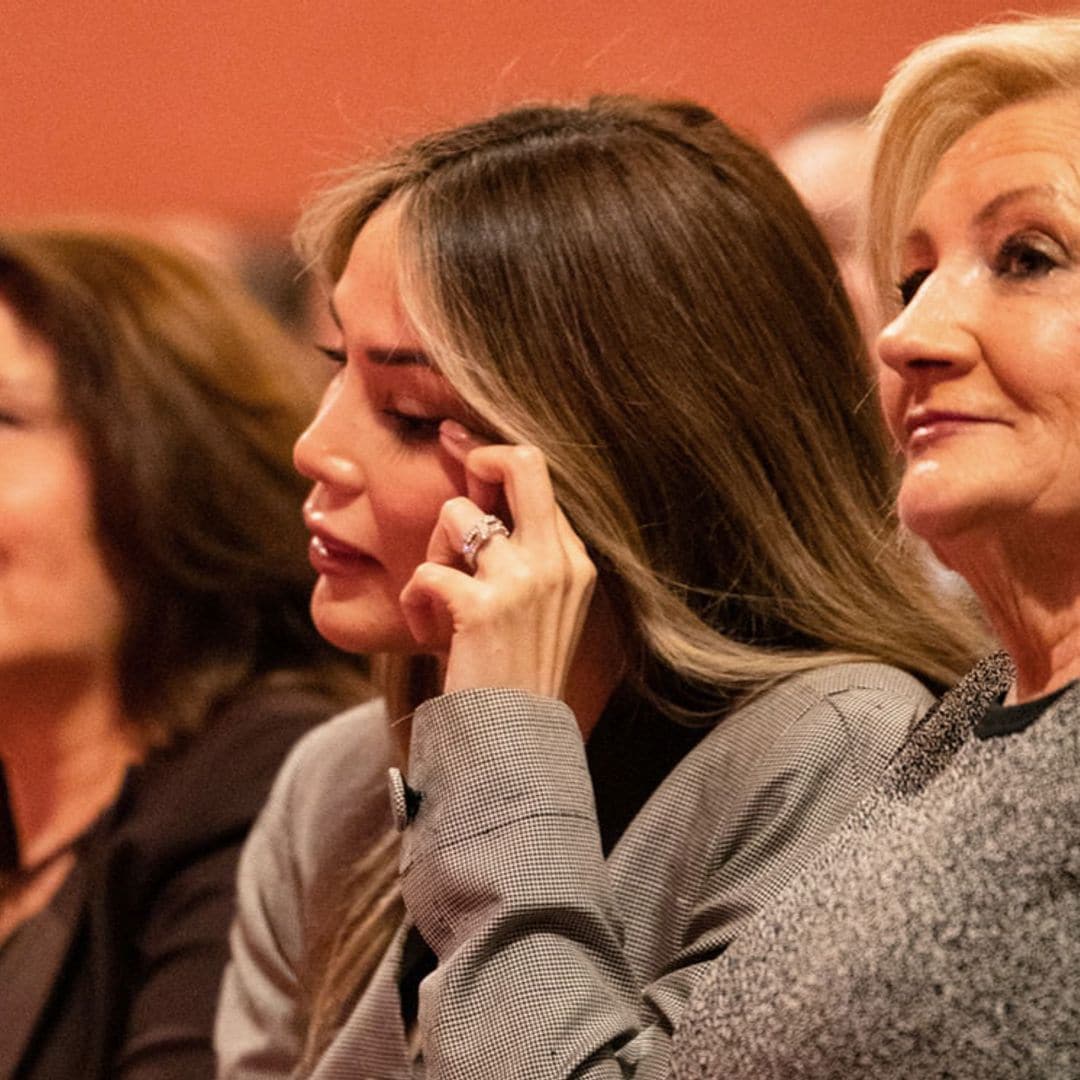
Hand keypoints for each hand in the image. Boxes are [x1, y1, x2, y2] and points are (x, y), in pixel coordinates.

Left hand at [399, 421, 595, 699]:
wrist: (515, 745)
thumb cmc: (514, 676)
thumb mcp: (536, 610)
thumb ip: (519, 557)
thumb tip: (477, 505)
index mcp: (573, 561)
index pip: (539, 479)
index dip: (494, 460)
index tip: (463, 448)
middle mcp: (557, 562)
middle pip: (522, 462)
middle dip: (478, 454)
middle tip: (449, 453)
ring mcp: (524, 581)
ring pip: (456, 515)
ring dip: (433, 553)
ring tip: (438, 599)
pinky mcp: (484, 607)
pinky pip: (426, 573)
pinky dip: (415, 601)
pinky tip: (430, 634)